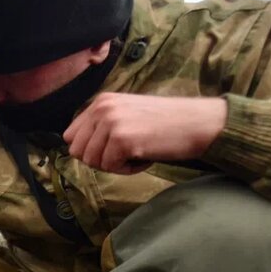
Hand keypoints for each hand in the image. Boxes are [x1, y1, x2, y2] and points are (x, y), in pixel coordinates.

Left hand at [63, 94, 227, 173]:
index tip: (113, 148)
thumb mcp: (127, 114)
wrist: (199, 123)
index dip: (90, 149)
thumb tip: (76, 148)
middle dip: (100, 159)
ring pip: (93, 162)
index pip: (71, 136)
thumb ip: (101, 125)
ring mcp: (111, 123)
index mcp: (101, 101)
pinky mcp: (122, 140)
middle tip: (127, 153)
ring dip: (116, 165)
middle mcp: (102, 108)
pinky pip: (111, 168)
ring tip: (139, 152)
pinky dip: (128, 170)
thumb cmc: (166, 123)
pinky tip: (146, 156)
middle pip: (78, 152)